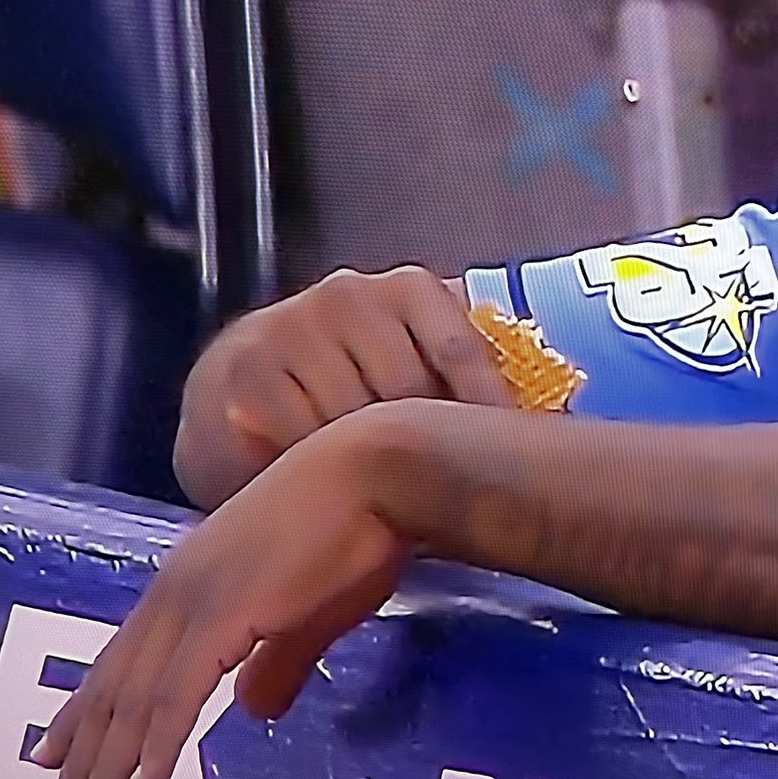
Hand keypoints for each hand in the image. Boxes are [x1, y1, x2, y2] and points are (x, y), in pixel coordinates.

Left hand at [35, 409, 413, 778]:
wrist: (377, 475)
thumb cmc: (356, 528)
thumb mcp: (309, 609)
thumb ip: (277, 660)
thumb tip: (254, 710)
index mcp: (192, 578)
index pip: (126, 653)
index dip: (91, 703)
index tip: (59, 746)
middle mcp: (178, 588)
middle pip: (118, 678)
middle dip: (86, 739)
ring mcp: (196, 601)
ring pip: (137, 692)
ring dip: (111, 754)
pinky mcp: (223, 616)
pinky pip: (178, 693)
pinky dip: (159, 742)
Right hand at [176, 266, 513, 508]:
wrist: (231, 397)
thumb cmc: (345, 384)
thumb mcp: (406, 359)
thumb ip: (459, 371)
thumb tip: (546, 413)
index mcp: (407, 287)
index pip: (461, 349)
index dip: (487, 407)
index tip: (507, 455)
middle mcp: (349, 294)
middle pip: (410, 391)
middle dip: (423, 444)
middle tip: (437, 487)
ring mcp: (294, 328)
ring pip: (355, 418)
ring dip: (370, 463)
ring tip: (380, 491)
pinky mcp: (246, 372)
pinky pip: (301, 437)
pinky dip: (316, 466)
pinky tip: (322, 481)